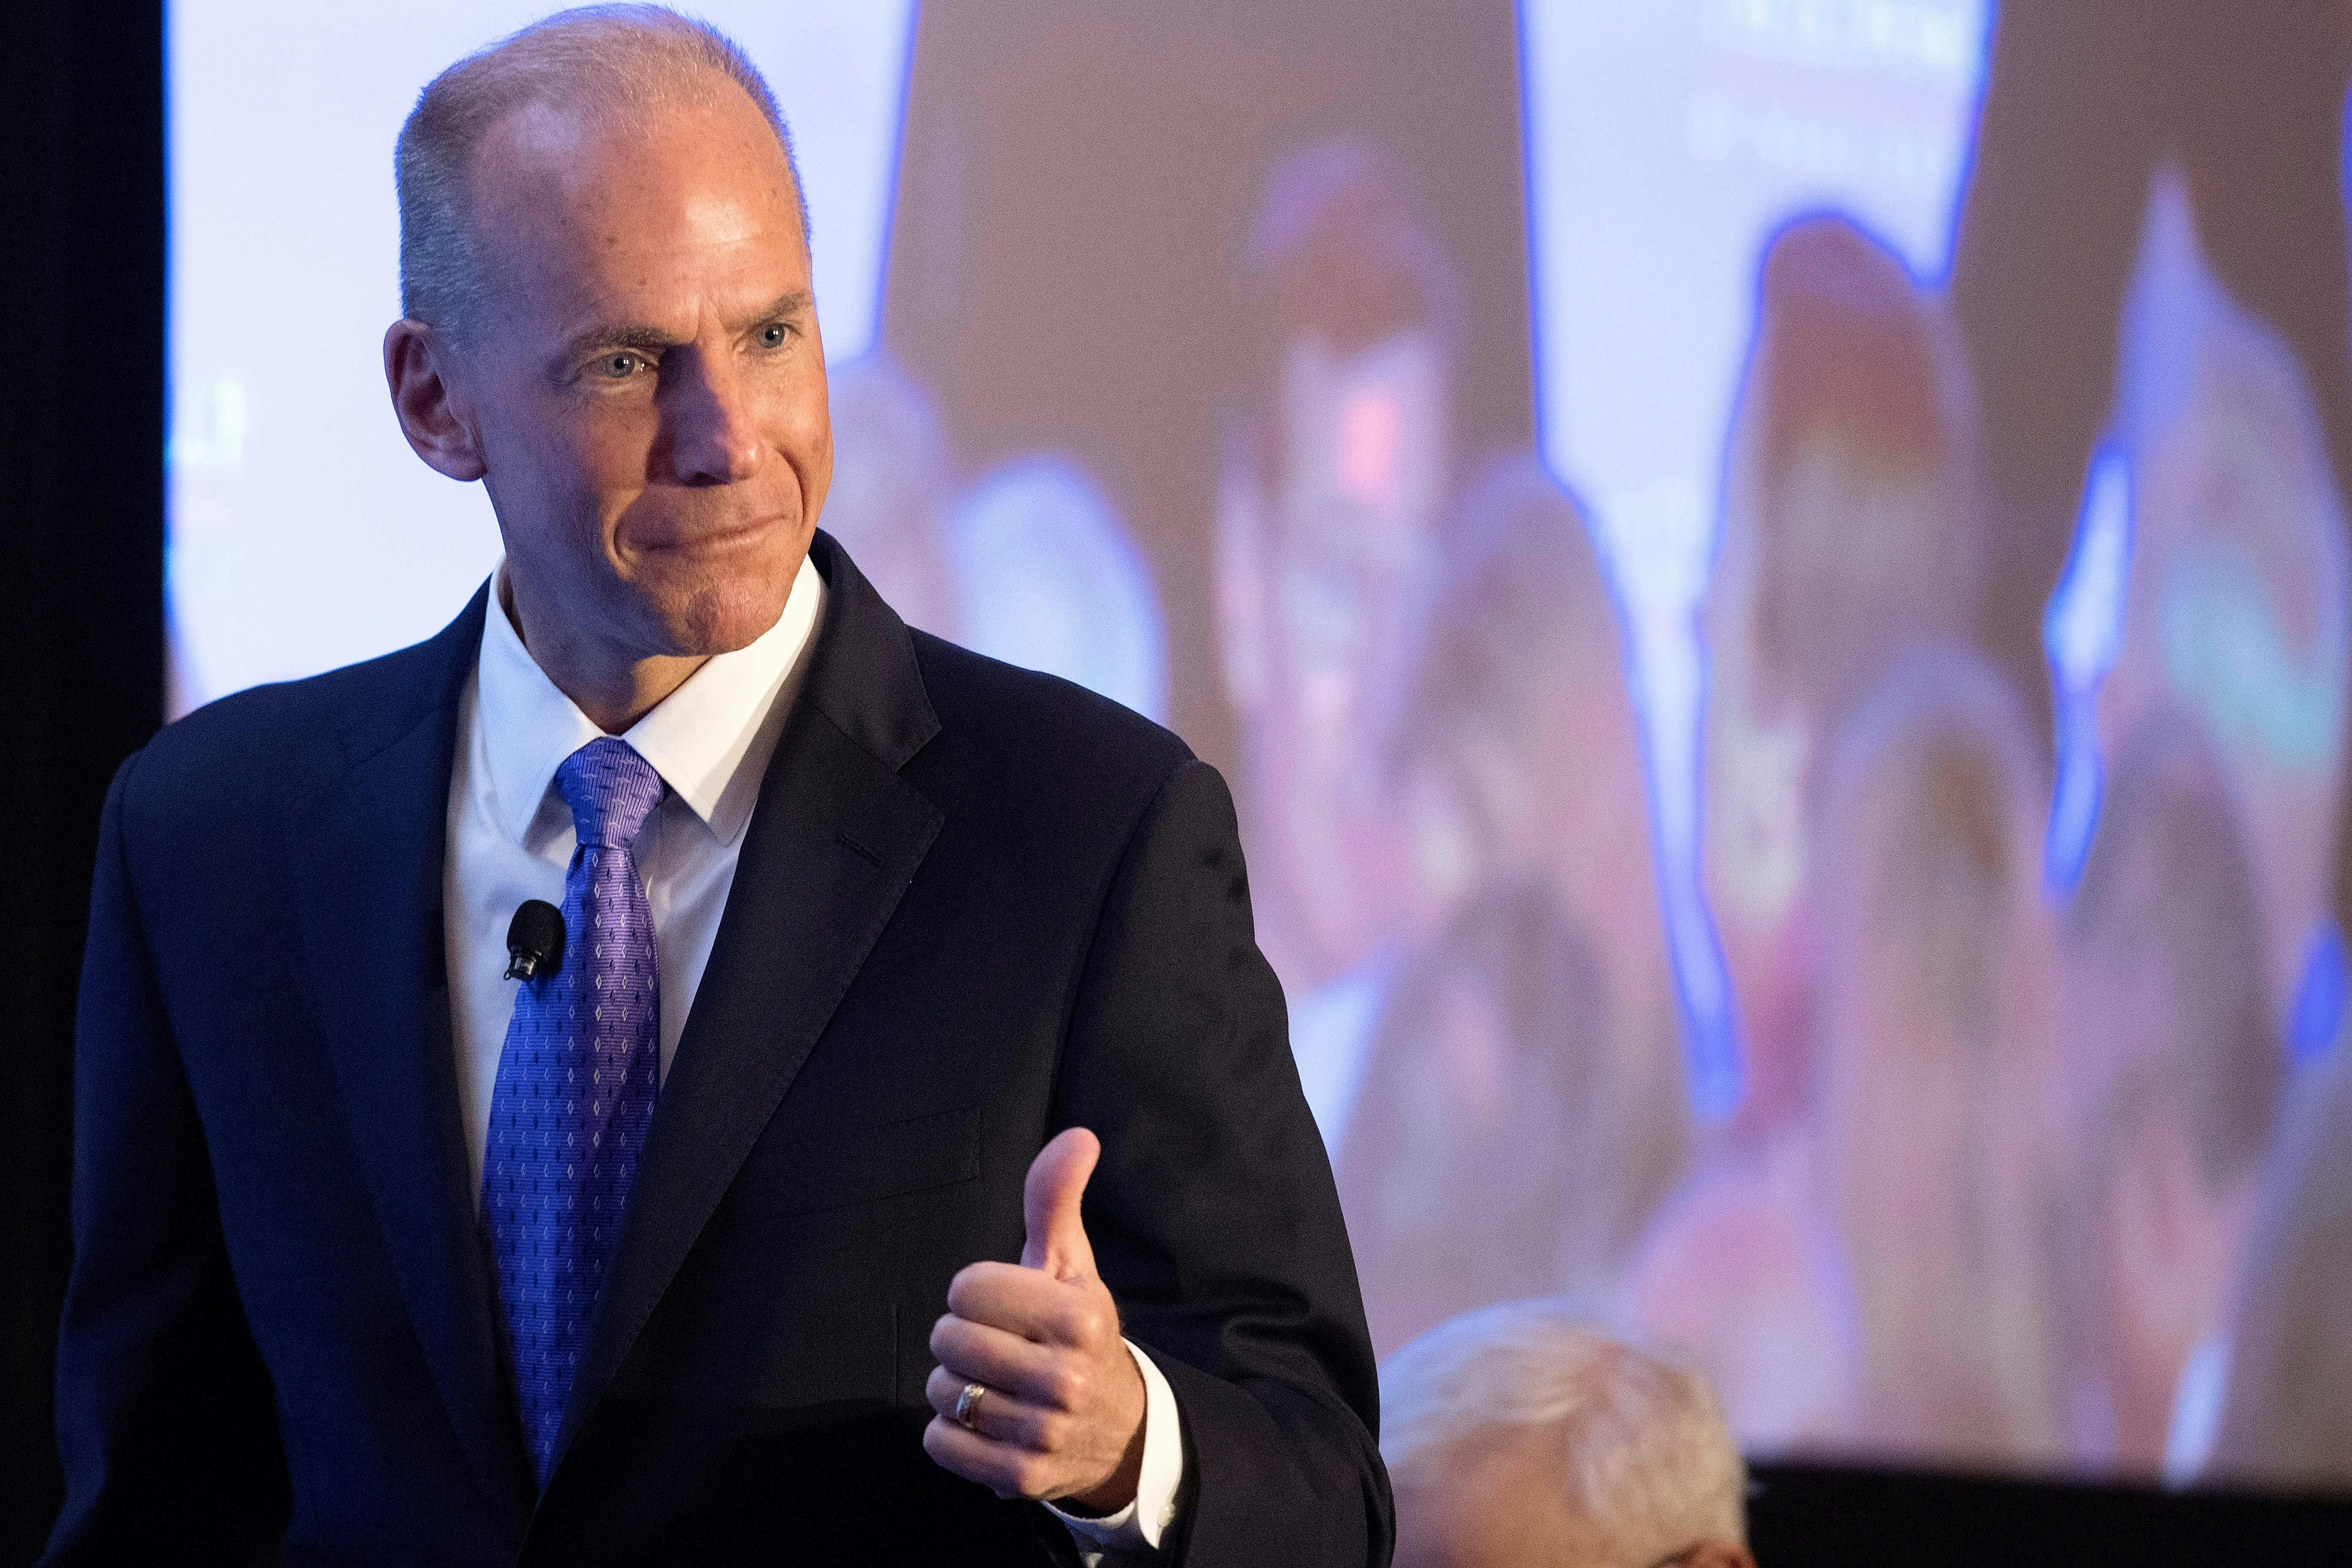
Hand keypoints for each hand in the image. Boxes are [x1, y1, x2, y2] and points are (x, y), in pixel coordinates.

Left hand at [923, 1127, 1146, 1511]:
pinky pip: (940, 1442)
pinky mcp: (1020, 1477)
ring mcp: (1043, 1432)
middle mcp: (1066, 1378)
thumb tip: (1079, 1135)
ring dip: (956, 1385)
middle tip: (997, 1346)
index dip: (978, 1292)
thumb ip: (1057, 1198)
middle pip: (948, 1339)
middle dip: (962, 1337)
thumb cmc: (1078, 1333)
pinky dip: (952, 1432)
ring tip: (994, 1384)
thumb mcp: (1072, 1264)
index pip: (966, 1288)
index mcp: (1079, 1317)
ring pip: (942, 1391)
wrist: (1119, 1432)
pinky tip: (987, 1422)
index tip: (1008, 1306)